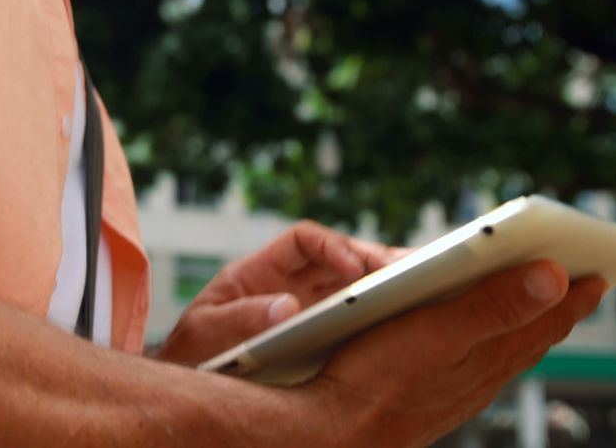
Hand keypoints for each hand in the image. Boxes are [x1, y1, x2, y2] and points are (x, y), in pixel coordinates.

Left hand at [159, 221, 407, 364]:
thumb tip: (287, 308)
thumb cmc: (194, 348)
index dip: (331, 245)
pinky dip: (382, 312)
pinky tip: (408, 318)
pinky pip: (358, 314)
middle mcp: (290, 281)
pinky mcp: (323, 332)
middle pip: (340, 257)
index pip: (304, 240)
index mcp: (262, 269)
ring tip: (422, 287)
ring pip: (355, 282)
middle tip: (406, 270)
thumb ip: (241, 316)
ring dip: (386, 281)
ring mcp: (309, 305)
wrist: (194, 375)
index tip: (352, 266)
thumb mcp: (208, 330)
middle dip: (373, 259)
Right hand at [281, 260, 606, 447]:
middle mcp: (480, 375)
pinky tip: (476, 344)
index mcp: (488, 353)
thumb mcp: (437, 331)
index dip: (573, 295)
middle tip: (579, 287)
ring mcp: (457, 388)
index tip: (596, 274)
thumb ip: (495, 304)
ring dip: (525, 327)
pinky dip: (490, 346)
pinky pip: (476, 367)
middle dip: (556, 309)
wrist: (336, 432)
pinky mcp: (432, 394)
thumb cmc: (376, 383)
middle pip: (531, 337)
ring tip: (537, 309)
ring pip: (505, 354)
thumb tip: (553, 277)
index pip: (546, 320)